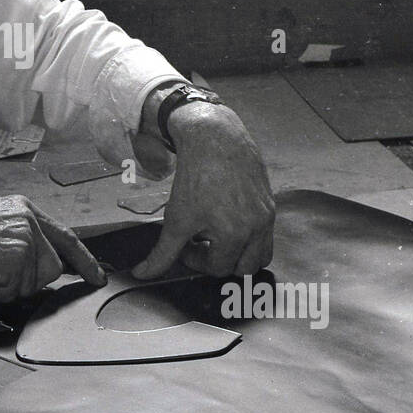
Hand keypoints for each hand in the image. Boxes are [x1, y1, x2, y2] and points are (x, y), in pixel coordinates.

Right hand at [0, 196, 106, 302]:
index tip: (97, 276)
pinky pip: (15, 291)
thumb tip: (42, 265)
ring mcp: (26, 240)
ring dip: (10, 285)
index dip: (84, 259)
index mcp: (26, 210)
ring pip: (34, 283)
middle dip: (28, 279)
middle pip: (51, 268)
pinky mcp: (18, 260)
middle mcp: (31, 222)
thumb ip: (23, 239)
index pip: (66, 236)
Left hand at [132, 102, 274, 279]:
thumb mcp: (175, 219)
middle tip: (201, 244)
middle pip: (244, 269)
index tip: (184, 246)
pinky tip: (227, 219)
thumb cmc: (195, 176)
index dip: (196, 261)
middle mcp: (257, 228)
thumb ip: (162, 253)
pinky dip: (249, 237)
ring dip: (240, 254)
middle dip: (220, 261)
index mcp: (235, 235)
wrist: (214, 138)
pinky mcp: (271, 203)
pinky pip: (266, 233)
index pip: (218, 269)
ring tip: (217, 236)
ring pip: (262, 255)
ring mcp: (267, 215)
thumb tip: (142, 274)